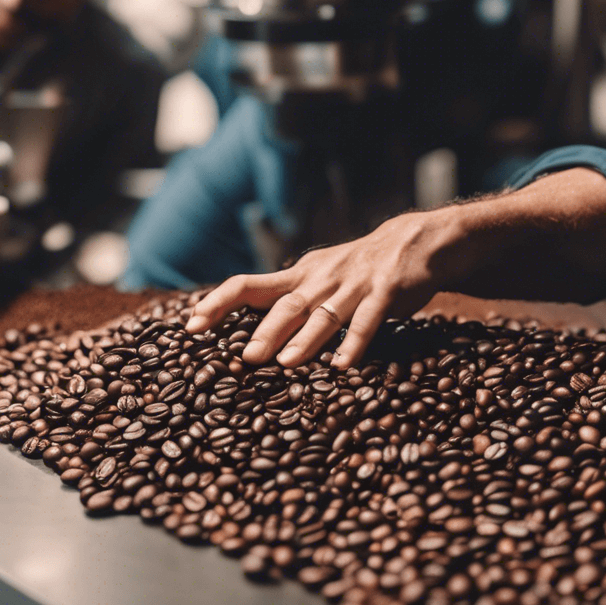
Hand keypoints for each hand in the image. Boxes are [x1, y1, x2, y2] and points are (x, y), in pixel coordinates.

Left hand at [185, 209, 464, 370]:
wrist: (414, 239)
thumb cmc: (358, 268)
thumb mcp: (319, 277)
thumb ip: (291, 300)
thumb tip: (248, 334)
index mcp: (299, 275)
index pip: (249, 285)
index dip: (219, 303)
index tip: (191, 325)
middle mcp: (321, 278)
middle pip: (286, 304)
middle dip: (266, 331)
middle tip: (245, 358)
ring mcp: (353, 284)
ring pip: (325, 313)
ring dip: (306, 338)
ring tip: (287, 364)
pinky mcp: (386, 290)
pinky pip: (369, 319)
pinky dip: (355, 342)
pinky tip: (343, 365)